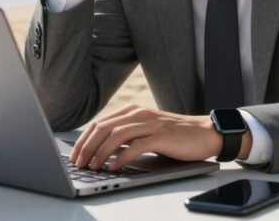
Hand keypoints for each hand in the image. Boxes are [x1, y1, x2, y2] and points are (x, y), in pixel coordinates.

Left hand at [69, 105, 221, 171]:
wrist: (205, 133)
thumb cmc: (174, 136)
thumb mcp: (146, 131)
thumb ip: (126, 136)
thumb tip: (100, 151)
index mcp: (131, 111)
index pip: (99, 123)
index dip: (83, 140)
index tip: (74, 155)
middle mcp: (138, 114)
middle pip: (104, 128)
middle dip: (87, 147)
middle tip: (78, 163)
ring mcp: (150, 123)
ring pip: (116, 135)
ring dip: (101, 152)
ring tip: (92, 166)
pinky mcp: (161, 136)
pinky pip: (136, 146)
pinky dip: (121, 157)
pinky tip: (114, 167)